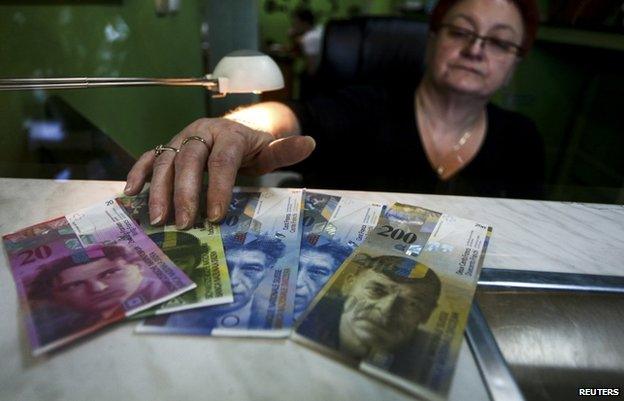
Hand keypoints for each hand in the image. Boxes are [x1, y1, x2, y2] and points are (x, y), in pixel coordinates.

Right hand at [123, 117, 315, 227]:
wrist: (235, 128)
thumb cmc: (253, 147)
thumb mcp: (270, 149)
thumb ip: (285, 149)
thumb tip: (310, 143)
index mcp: (229, 134)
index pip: (222, 161)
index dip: (218, 188)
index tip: (215, 216)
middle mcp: (201, 132)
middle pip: (189, 159)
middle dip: (184, 192)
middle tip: (183, 223)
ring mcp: (182, 138)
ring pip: (166, 159)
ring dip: (158, 189)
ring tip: (158, 219)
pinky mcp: (169, 146)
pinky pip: (150, 156)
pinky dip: (138, 172)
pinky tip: (131, 193)